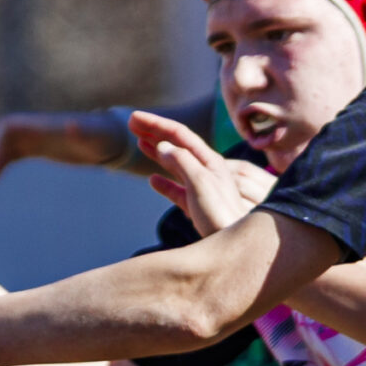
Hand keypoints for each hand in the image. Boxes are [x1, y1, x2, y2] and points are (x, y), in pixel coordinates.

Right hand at [0, 112, 127, 179]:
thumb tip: (71, 124)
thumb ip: (82, 131)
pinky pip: (11, 152)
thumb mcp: (94, 136)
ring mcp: (35, 137)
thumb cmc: (104, 138)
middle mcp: (34, 129)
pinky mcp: (38, 147)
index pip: (7, 127)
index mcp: (42, 125)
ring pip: (0, 143)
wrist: (110, 140)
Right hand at [130, 112, 266, 236]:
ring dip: (157, 151)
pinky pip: (176, 188)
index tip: (134, 118)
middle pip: (177, 145)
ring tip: (140, 143)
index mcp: (209, 161)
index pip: (179, 135)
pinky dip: (163, 181)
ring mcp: (201, 188)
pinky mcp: (197, 206)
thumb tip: (163, 147)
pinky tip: (153, 180)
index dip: (156, 124)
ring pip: (175, 164)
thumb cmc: (220, 215)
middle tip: (132, 123)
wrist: (233, 246)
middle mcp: (207, 170)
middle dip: (155, 132)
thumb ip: (182, 162)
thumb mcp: (201, 183)